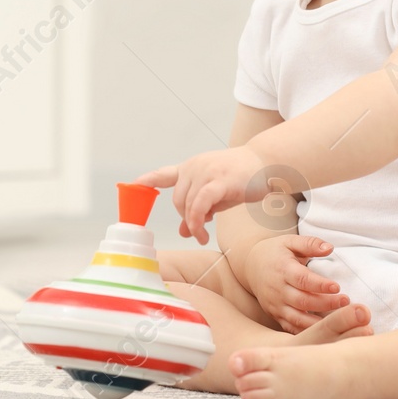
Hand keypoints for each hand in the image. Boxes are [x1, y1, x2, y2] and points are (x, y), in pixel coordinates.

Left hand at [135, 145, 267, 243]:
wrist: (264, 163)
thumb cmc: (240, 179)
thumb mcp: (215, 195)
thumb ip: (198, 210)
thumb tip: (184, 231)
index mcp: (191, 168)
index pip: (164, 174)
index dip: (148, 180)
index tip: (133, 185)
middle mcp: (194, 167)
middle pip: (177, 199)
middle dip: (185, 218)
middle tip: (198, 231)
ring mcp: (206, 172)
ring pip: (187, 204)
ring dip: (193, 224)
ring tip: (202, 234)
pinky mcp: (219, 181)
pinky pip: (200, 205)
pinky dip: (198, 220)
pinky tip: (203, 231)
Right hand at [243, 234, 353, 332]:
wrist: (250, 266)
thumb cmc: (275, 252)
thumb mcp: (290, 242)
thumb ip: (310, 244)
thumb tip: (330, 248)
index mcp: (283, 269)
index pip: (302, 279)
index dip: (319, 284)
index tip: (337, 287)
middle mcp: (278, 289)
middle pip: (303, 300)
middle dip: (325, 303)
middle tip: (345, 301)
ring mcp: (275, 304)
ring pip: (297, 318)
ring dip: (318, 321)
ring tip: (338, 319)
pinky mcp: (275, 315)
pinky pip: (290, 327)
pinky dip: (306, 332)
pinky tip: (323, 332)